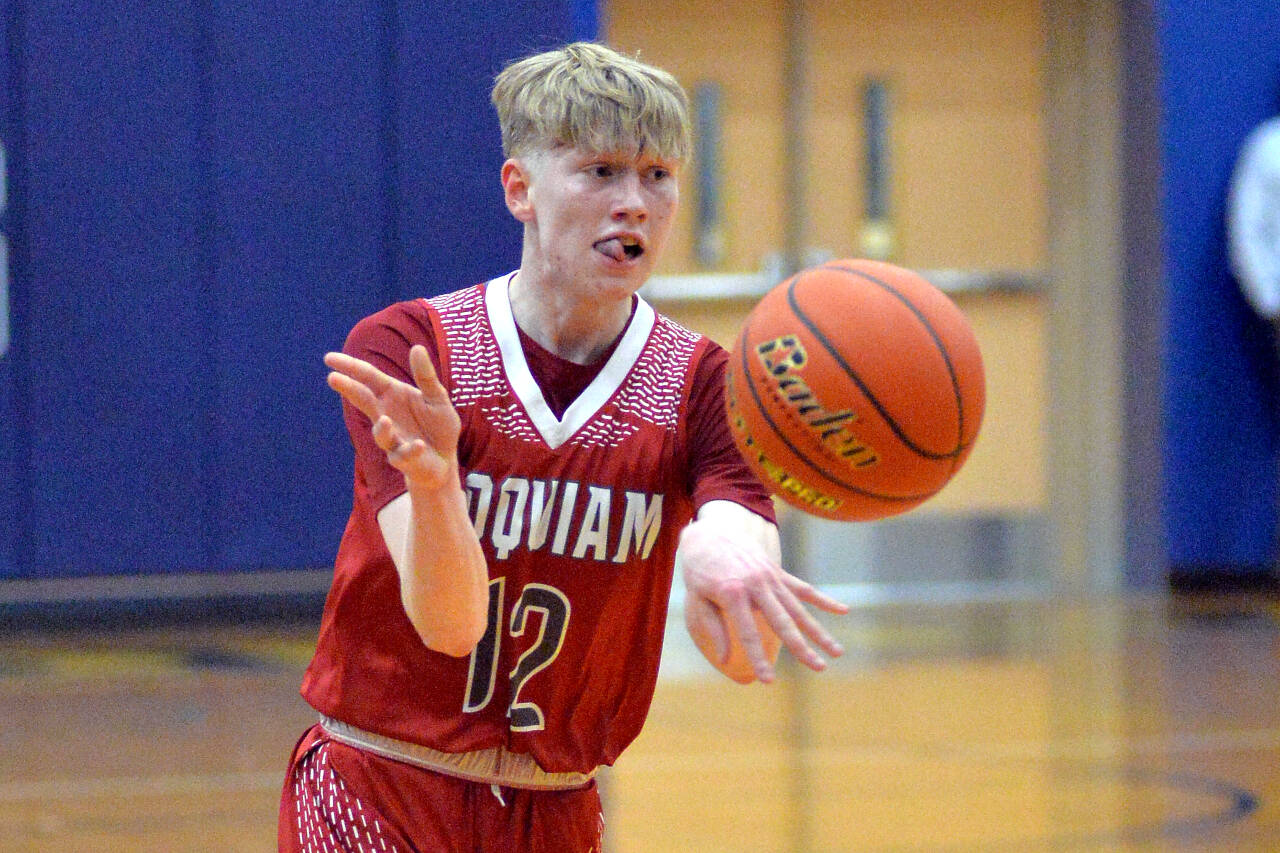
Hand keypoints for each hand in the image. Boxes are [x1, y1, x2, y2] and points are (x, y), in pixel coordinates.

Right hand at [324, 345, 460, 489]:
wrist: (445, 458)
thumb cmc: (437, 425)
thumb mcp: (436, 397)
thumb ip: (426, 376)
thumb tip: (417, 347)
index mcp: (392, 394)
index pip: (368, 377)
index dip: (350, 367)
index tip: (329, 359)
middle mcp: (386, 415)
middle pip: (364, 400)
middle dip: (349, 389)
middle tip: (332, 378)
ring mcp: (393, 438)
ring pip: (381, 434)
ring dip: (382, 429)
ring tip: (384, 420)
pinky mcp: (404, 459)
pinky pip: (405, 454)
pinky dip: (411, 450)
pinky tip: (419, 444)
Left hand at [679, 502, 847, 683]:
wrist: (710, 532)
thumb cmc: (699, 569)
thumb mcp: (697, 598)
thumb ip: (712, 627)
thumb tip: (724, 659)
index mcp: (733, 594)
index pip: (749, 634)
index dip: (759, 659)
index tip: (768, 681)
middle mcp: (757, 585)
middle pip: (784, 622)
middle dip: (802, 648)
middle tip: (819, 668)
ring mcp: (770, 577)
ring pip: (799, 609)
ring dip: (819, 631)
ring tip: (837, 652)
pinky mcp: (778, 572)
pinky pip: (803, 588)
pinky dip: (823, 600)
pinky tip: (842, 611)